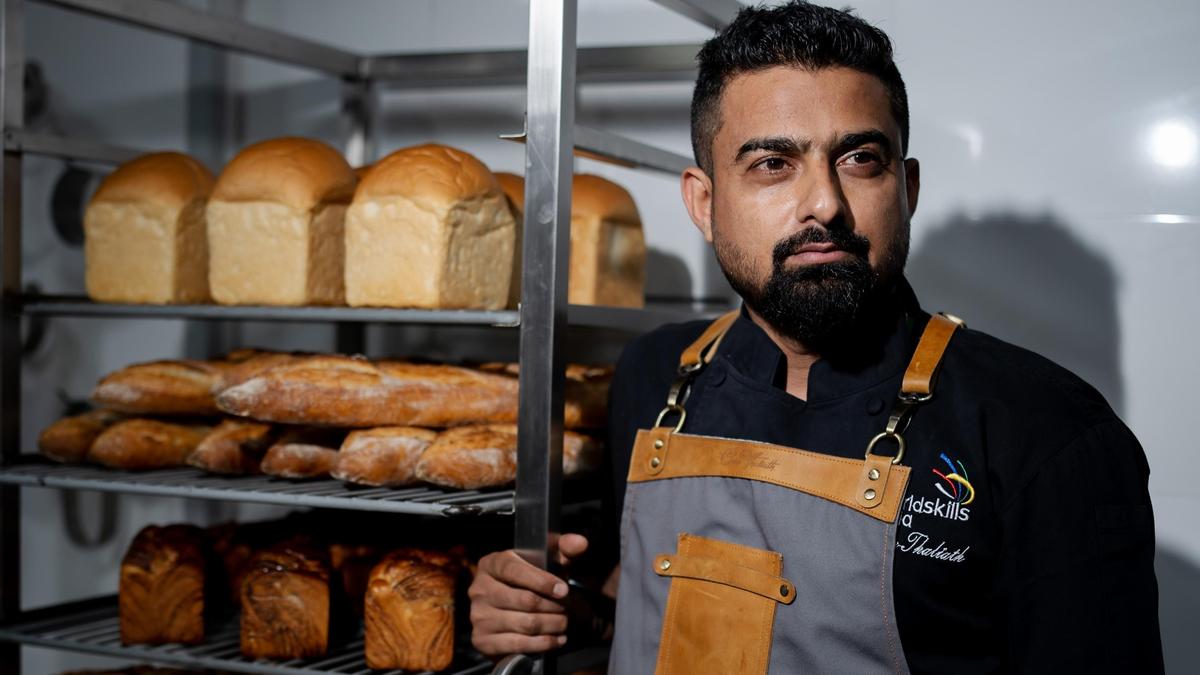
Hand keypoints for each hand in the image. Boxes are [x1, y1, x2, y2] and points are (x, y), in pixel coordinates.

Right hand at [469, 533, 589, 655]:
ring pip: (525, 623)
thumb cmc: (530, 582)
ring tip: (563, 623)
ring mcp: (479, 616)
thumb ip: (564, 549)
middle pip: (524, 600)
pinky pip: (518, 644)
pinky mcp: (482, 640)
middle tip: (566, 610)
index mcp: (491, 564)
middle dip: (553, 607)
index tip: (563, 590)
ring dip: (551, 625)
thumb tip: (580, 543)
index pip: (515, 570)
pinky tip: (555, 640)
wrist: (509, 612)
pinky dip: (543, 644)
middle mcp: (479, 589)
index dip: (542, 581)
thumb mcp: (546, 560)